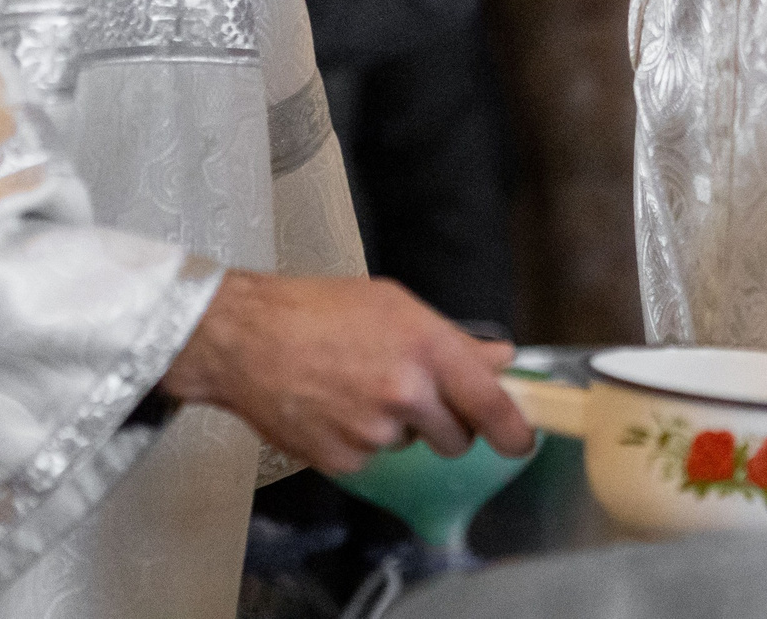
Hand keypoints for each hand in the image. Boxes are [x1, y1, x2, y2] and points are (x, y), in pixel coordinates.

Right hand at [160, 271, 534, 474]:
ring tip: (357, 388)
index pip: (491, 403)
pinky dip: (358, 441)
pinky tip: (333, 408)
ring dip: (397, 427)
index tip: (522, 442)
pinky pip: (370, 459)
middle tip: (417, 397)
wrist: (243, 339)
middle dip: (449, 424)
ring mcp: (372, 432)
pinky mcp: (340, 460)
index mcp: (427, 348)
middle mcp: (406, 394)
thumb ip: (454, 339)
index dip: (513, 430)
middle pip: (457, 437)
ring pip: (410, 445)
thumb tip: (500, 358)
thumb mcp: (395, 305)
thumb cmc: (318, 310)